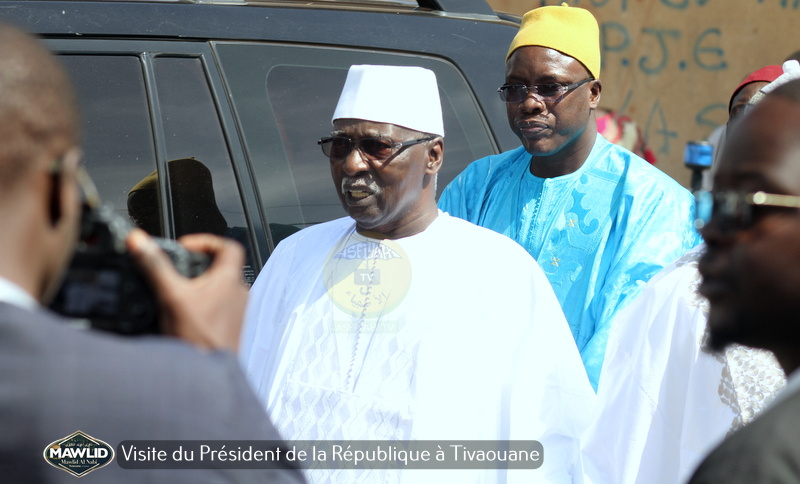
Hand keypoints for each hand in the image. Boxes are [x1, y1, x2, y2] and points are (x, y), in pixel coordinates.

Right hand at [126, 228, 247, 352]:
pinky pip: (217, 307)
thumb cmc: (198, 340)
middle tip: (178, 268)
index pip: (229, 246)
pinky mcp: (229, 328)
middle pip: (223, 267)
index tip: (186, 246)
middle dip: (198, 265)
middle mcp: (238, 294)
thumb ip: (155, 267)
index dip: (207, 241)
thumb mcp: (171, 296)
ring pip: (219, 288)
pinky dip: (201, 304)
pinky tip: (182, 313)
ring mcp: (236, 312)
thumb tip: (140, 242)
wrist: (208, 375)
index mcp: (230, 280)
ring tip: (177, 290)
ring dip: (199, 285)